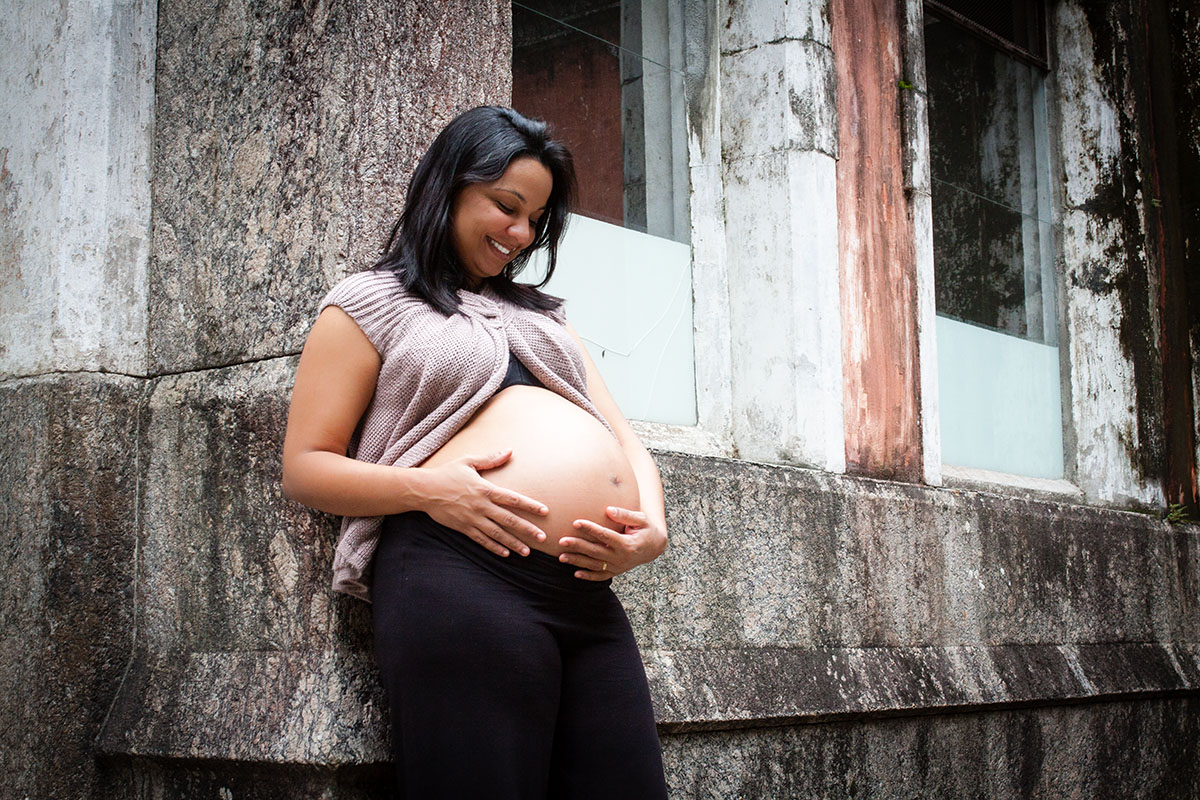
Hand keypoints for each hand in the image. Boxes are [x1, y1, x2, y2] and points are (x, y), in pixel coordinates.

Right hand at [415, 449, 548, 556]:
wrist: (423, 490)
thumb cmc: (446, 473)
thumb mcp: (468, 461)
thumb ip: (490, 458)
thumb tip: (509, 451)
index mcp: (485, 489)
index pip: (513, 498)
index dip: (530, 505)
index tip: (545, 511)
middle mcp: (481, 506)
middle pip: (508, 519)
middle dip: (527, 529)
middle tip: (542, 538)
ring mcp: (472, 519)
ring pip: (497, 534)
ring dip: (513, 543)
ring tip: (527, 551)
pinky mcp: (463, 528)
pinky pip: (481, 540)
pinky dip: (494, 547)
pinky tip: (505, 553)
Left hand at [556, 506, 667, 579]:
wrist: (655, 547)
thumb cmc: (647, 529)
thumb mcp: (641, 519)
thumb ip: (625, 515)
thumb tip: (608, 510)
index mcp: (627, 544)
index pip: (605, 535)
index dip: (590, 529)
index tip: (576, 522)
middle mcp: (621, 558)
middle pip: (596, 552)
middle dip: (578, 546)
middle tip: (562, 541)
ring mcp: (618, 566)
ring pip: (594, 565)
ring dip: (577, 561)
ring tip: (561, 557)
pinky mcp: (616, 571)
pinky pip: (601, 576)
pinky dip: (588, 576)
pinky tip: (575, 574)